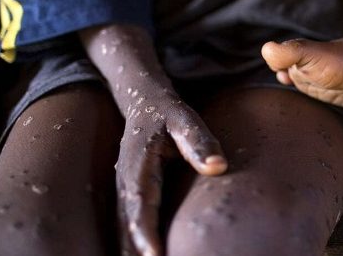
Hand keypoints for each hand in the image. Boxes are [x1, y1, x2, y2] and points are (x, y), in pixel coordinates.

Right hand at [117, 90, 225, 255]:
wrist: (143, 102)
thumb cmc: (167, 113)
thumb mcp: (185, 119)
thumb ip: (199, 142)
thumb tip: (218, 168)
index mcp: (138, 167)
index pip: (140, 206)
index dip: (145, 233)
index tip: (154, 255)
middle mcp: (125, 183)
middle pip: (127, 226)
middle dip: (137, 250)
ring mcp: (124, 192)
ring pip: (124, 229)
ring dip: (133, 249)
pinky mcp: (130, 197)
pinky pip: (129, 226)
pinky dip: (134, 242)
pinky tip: (147, 255)